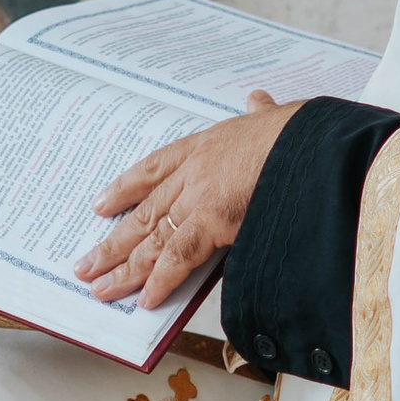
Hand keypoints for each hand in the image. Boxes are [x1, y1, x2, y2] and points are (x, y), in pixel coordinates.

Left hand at [75, 92, 299, 308]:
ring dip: (124, 268)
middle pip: (144, 212)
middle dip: (113, 242)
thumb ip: (261, 112)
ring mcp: (199, 198)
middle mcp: (193, 172)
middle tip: (86, 265)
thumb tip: (258, 100)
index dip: (124, 189)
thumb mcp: (273, 115)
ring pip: (152, 238)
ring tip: (99, 289)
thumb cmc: (301, 131)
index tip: (101, 205)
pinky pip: (178, 258)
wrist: (313, 143)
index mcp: (206, 144)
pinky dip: (161, 281)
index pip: (153, 169)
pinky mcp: (213, 223)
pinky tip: (145, 300)